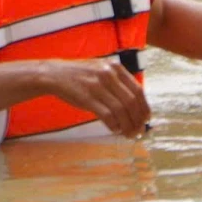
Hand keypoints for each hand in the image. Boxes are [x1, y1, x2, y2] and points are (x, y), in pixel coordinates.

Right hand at [33, 57, 148, 136]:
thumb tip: (135, 106)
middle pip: (131, 102)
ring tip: (128, 134)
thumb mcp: (101, 70)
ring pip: (120, 110)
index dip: (144, 107)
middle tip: (138, 131)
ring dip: (127, 125)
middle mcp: (108, 74)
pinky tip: (114, 129)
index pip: (137, 90)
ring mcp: (97, 85)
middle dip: (137, 120)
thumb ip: (117, 83)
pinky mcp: (87, 97)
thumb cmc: (80, 75)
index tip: (146, 119)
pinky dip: (113, 125)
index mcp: (115, 67)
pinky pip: (107, 115)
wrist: (55, 74)